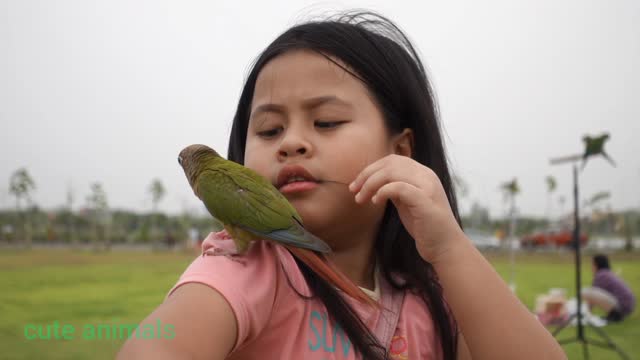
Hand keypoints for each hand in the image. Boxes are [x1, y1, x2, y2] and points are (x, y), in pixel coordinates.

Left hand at [349, 154, 464, 262]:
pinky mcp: (425, 201)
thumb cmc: (424, 226)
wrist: (445, 246)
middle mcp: (426, 176)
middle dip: (367, 175)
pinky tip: (375, 202)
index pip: (392, 160)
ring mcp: (427, 187)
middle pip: (390, 163)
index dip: (370, 169)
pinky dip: (383, 192)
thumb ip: (395, 188)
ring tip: (361, 199)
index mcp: (422, 174)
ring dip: (371, 184)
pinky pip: (399, 187)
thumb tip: (374, 181)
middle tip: (353, 191)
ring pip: (392, 172)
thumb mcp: (407, 202)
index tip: (356, 185)